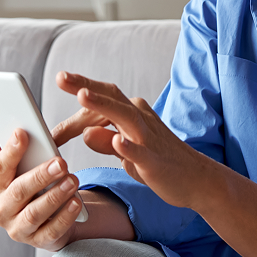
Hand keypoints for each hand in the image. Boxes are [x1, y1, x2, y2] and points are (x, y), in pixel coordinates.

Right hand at [0, 127, 82, 251]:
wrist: (45, 219)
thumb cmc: (30, 187)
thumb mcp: (19, 169)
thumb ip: (5, 150)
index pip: (0, 168)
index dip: (10, 151)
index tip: (23, 133)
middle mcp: (1, 210)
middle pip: (19, 192)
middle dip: (40, 176)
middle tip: (61, 162)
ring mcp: (18, 229)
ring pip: (34, 213)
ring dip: (55, 196)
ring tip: (73, 180)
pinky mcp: (38, 241)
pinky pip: (51, 231)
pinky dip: (64, 217)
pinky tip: (76, 203)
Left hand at [54, 71, 214, 209]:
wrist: (197, 179)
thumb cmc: (160, 163)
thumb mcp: (126, 152)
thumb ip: (106, 141)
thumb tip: (85, 132)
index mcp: (133, 114)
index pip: (102, 100)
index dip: (79, 96)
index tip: (59, 83)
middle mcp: (141, 119)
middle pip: (112, 98)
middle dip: (86, 86)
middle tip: (61, 77)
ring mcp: (149, 138)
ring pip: (125, 116)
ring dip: (103, 105)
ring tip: (82, 96)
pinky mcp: (155, 161)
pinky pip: (140, 152)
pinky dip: (128, 146)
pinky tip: (116, 141)